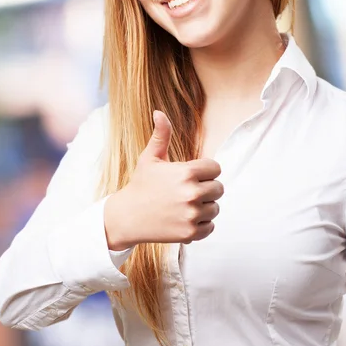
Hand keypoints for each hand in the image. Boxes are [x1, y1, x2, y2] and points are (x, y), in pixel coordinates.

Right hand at [104, 110, 222, 249]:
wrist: (127, 217)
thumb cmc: (140, 185)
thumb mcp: (150, 158)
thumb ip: (161, 135)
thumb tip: (159, 112)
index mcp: (186, 172)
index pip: (216, 169)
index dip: (205, 172)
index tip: (192, 177)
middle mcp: (192, 193)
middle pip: (218, 189)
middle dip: (206, 189)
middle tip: (187, 192)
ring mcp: (192, 214)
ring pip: (215, 208)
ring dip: (204, 208)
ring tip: (184, 206)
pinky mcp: (191, 233)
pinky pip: (210, 226)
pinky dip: (201, 225)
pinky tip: (185, 219)